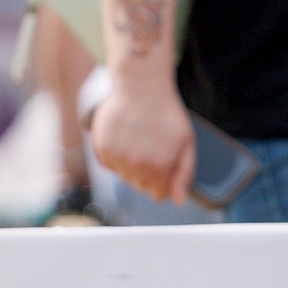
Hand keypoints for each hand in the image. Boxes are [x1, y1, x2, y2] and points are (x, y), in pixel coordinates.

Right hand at [91, 72, 195, 204]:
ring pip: (124, 177)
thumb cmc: (167, 115)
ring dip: (131, 166)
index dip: (164, 182)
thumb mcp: (186, 143)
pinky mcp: (101, 148)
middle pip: (140, 186)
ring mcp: (116, 157)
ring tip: (139, 141)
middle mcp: (135, 164)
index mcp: (159, 166)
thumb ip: (184, 174)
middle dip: (148, 174)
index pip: (158, 194)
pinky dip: (116, 157)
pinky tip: (125, 139)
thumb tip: (179, 201)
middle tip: (152, 147)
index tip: (165, 165)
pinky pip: (110, 166)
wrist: (140, 87)